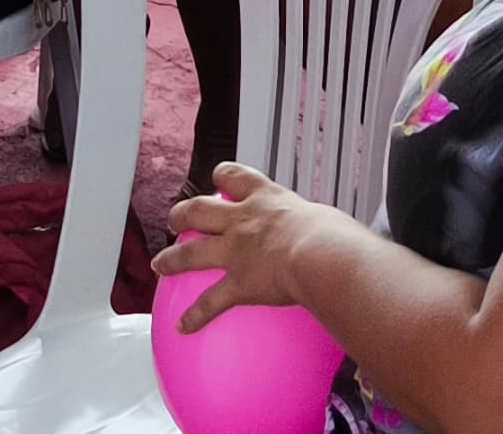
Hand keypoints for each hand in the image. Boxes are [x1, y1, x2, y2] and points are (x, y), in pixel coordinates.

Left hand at [155, 165, 346, 322]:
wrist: (321, 253)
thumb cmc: (333, 237)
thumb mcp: (325, 219)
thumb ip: (320, 227)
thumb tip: (342, 241)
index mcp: (267, 199)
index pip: (238, 178)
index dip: (224, 176)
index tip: (219, 179)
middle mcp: (244, 220)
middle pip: (201, 210)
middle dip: (183, 214)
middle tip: (176, 220)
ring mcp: (236, 251)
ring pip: (193, 252)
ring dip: (172, 259)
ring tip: (160, 264)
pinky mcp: (238, 282)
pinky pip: (209, 302)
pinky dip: (195, 316)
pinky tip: (183, 326)